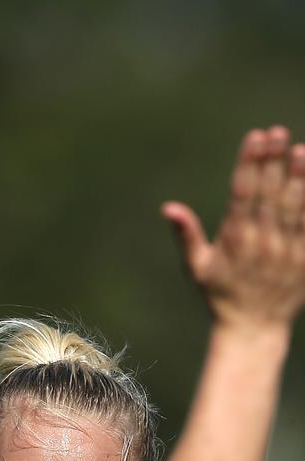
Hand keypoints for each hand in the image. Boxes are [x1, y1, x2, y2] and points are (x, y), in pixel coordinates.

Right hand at [163, 126, 304, 331]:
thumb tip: (168, 208)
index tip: (255, 136)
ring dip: (298, 178)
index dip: (250, 163)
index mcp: (234, 239)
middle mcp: (261, 242)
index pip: (242, 192)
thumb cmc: (220, 294)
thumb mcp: (197, 267)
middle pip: (268, 194)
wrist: (252, 328)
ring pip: (294, 207)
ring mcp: (286, 251)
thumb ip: (187, 234)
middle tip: (278, 132)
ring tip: (301, 151)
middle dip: (273, 162)